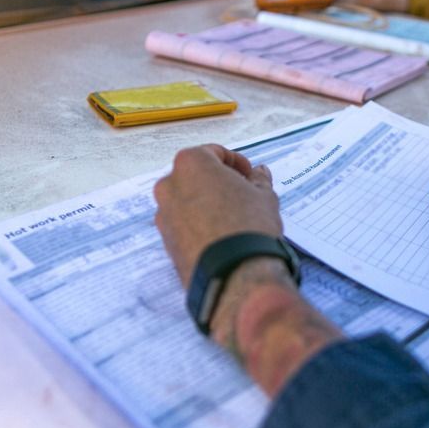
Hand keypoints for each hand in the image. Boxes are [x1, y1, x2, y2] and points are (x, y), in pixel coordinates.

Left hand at [154, 144, 341, 396]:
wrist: (235, 274)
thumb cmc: (249, 227)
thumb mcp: (264, 196)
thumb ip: (258, 179)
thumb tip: (259, 173)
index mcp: (190, 164)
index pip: (214, 153)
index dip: (236, 162)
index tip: (250, 175)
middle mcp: (169, 186)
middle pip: (196, 176)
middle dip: (217, 182)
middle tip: (242, 194)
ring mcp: (164, 215)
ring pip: (187, 201)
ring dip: (206, 203)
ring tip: (233, 218)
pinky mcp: (165, 241)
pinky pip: (183, 224)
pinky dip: (198, 224)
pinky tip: (221, 235)